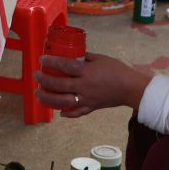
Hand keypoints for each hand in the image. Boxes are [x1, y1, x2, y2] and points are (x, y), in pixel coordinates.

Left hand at [33, 52, 152, 118]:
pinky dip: (68, 114)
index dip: (52, 62)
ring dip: (48, 99)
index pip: (65, 66)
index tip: (42, 60)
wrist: (131, 88)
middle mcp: (84, 86)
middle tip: (36, 75)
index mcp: (87, 72)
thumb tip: (73, 55)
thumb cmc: (117, 70)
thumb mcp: (100, 58)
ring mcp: (87, 99)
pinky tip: (60, 112)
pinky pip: (77, 113)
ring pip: (63, 102)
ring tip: (38, 95)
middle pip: (60, 85)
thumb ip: (85, 57)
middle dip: (44, 81)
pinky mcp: (92, 107)